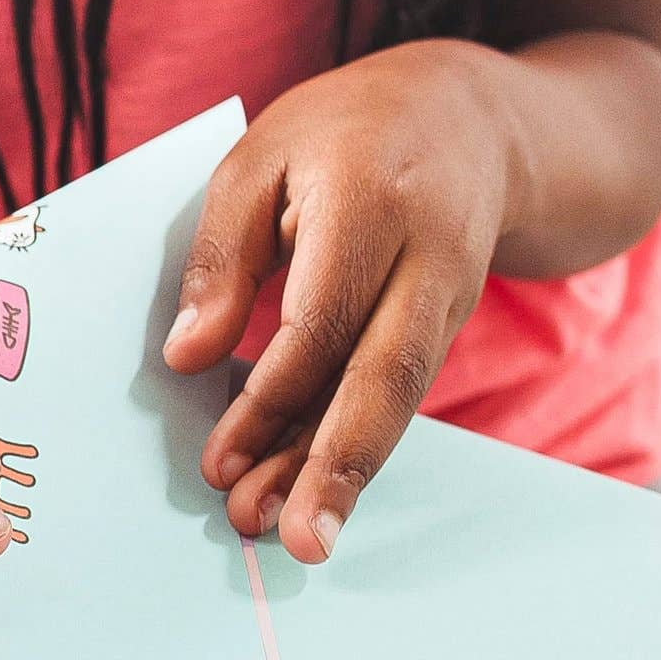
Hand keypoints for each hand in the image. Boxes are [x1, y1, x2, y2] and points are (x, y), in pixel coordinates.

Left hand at [162, 44, 517, 562]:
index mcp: (372, 199)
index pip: (322, 319)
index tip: (221, 461)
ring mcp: (450, 298)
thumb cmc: (341, 134)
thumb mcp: (258, 158)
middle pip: (386, 375)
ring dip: (343, 472)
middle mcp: (430, 257)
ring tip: (295, 537)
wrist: (472, 120)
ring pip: (396, 399)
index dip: (272, 397)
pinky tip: (309, 493)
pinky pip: (397, 394)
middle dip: (337, 464)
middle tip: (295, 539)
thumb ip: (222, 256)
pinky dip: (352, 446)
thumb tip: (187, 357)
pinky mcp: (447, 328)